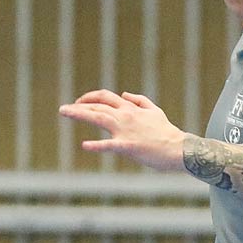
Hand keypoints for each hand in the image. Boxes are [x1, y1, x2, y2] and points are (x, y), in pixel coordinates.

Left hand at [58, 89, 187, 171]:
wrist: (178, 148)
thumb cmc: (166, 132)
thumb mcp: (154, 111)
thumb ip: (139, 101)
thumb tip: (124, 94)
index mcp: (130, 109)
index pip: (105, 97)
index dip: (90, 97)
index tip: (79, 101)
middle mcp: (125, 116)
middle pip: (97, 106)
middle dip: (78, 106)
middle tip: (64, 109)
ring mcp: (125, 130)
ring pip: (99, 117)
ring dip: (79, 114)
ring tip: (64, 112)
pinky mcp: (128, 146)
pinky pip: (109, 145)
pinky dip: (96, 145)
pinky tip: (84, 145)